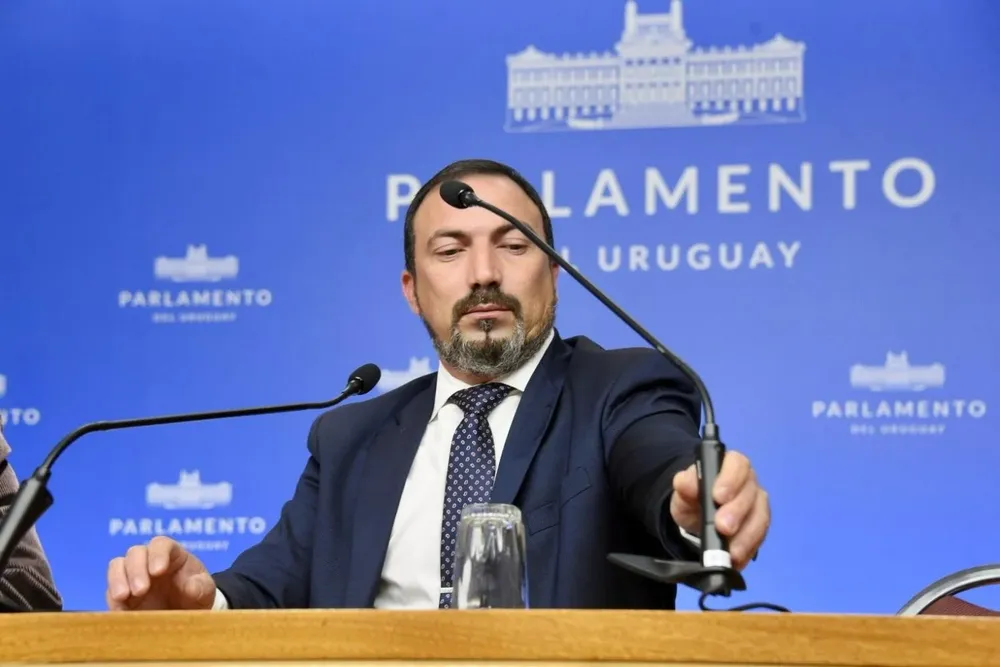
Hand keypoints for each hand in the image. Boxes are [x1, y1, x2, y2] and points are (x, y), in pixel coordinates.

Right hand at [106, 536, 215, 610]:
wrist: (186, 616)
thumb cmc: (196, 595)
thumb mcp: (205, 591)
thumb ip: (201, 587)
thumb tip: (191, 588)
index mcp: (172, 554)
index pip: (161, 544)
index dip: (157, 554)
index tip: (158, 571)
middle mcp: (148, 561)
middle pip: (135, 553)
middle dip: (136, 569)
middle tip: (141, 590)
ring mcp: (132, 576)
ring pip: (117, 566)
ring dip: (118, 579)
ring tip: (123, 596)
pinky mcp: (121, 596)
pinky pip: (110, 591)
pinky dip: (113, 599)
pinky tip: (120, 610)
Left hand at [670, 450, 769, 569]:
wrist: (697, 517)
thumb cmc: (693, 497)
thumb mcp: (683, 490)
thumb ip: (684, 484)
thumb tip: (685, 483)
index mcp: (731, 466)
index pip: (738, 464)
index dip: (731, 479)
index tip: (718, 496)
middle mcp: (749, 483)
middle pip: (750, 494)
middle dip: (737, 512)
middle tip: (723, 527)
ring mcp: (757, 505)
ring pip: (760, 517)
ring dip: (746, 536)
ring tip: (731, 551)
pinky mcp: (759, 528)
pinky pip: (759, 538)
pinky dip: (748, 550)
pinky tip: (736, 559)